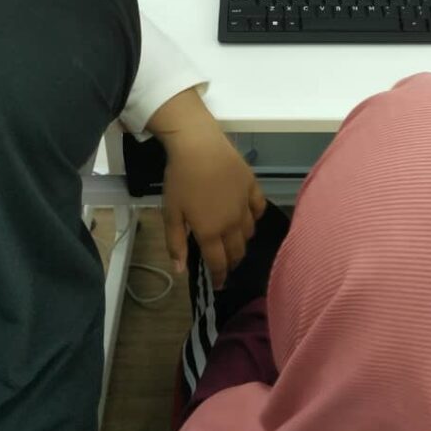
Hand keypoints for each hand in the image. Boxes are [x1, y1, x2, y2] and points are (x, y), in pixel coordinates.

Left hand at [146, 89, 265, 287]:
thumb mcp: (171, 212)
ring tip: (233, 239)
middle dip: (231, 261)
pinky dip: (255, 217)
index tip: (219, 284)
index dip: (220, 277)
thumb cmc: (180, 179)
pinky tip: (247, 216)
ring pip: (249, 232)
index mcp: (210, 232)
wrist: (199, 145)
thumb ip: (176, 243)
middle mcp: (232, 223)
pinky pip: (259, 208)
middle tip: (224, 262)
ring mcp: (245, 204)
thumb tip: (180, 271)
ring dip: (241, 240)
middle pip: (237, 251)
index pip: (219, 263)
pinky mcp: (252, 187)